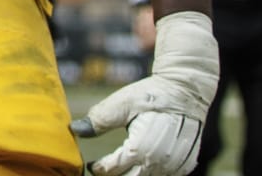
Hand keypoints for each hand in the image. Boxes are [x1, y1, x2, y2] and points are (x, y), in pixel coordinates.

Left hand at [71, 11, 217, 175]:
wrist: (187, 92)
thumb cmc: (151, 95)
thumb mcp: (121, 103)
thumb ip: (99, 119)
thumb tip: (74, 130)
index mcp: (140, 149)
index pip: (113, 170)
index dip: (99, 169)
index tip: (91, 165)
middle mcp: (159, 162)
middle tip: (104, 169)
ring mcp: (174, 166)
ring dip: (133, 174)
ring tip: (121, 166)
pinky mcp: (184, 165)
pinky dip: (150, 172)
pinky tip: (141, 164)